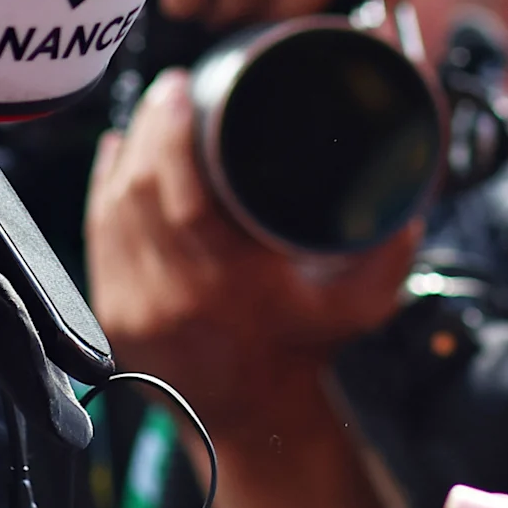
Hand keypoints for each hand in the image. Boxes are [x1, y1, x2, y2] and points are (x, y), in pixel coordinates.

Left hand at [82, 67, 416, 420]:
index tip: (181, 90)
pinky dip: (102, 188)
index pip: (179, 194)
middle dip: (148, 128)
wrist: (255, 416)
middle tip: (169, 90)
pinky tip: (114, 154)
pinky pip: (95, 235)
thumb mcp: (359, 304)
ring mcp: (133, 306)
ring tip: (148, 114)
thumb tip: (411, 199)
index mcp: (227, 285)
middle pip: (138, 190)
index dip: (170, 133)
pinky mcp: (111, 312)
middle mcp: (171, 295)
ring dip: (126, 153)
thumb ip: (390, 252)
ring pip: (111, 209)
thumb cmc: (304, 352)